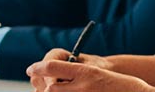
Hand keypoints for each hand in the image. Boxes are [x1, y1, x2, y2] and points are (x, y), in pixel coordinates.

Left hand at [27, 51, 151, 91]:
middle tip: (48, 87)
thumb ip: (77, 75)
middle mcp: (83, 86)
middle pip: (50, 87)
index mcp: (87, 72)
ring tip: (60, 89)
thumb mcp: (99, 74)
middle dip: (47, 88)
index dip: (39, 67)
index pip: (53, 66)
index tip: (31, 69)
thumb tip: (52, 82)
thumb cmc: (123, 87)